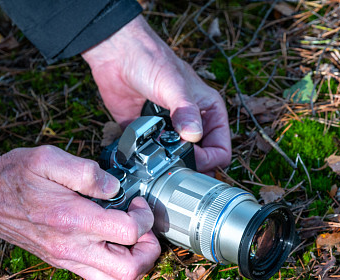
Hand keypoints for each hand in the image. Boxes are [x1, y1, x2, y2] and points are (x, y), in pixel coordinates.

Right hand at [0, 146, 160, 279]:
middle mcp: (73, 248)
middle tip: (144, 230)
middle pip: (130, 271)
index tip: (137, 203)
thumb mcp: (48, 159)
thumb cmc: (15, 177)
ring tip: (132, 241)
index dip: (145, 218)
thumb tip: (115, 187)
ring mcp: (69, 260)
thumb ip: (86, 171)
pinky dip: (117, 268)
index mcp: (74, 221)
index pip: (129, 233)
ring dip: (135, 265)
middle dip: (149, 252)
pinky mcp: (65, 264)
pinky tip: (114, 244)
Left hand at [82, 15, 230, 172]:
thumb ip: (186, 111)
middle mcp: (194, 124)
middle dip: (191, 165)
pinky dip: (149, 160)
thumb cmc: (152, 60)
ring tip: (159, 157)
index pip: (221, 150)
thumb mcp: (174, 86)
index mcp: (210, 112)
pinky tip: (144, 153)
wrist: (118, 54)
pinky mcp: (150, 135)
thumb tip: (193, 135)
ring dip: (169, 164)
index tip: (192, 158)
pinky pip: (154, 156)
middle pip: (202, 160)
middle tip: (176, 164)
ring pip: (178, 161)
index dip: (210, 159)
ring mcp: (172, 131)